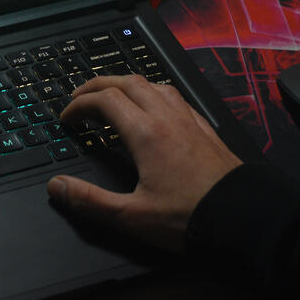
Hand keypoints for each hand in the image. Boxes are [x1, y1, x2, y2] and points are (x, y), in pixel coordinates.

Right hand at [47, 75, 241, 251]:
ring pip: (153, 84)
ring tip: (113, 97)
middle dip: (98, 84)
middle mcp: (166, 117)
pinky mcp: (204, 128)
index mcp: (145, 132)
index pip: (104, 99)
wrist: (243, 216)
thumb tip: (56, 186)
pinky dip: (154, 93)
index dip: (79, 104)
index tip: (66, 117)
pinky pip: (175, 96)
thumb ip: (89, 201)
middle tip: (80, 97)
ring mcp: (188, 119)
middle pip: (127, 82)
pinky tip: (155, 109)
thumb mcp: (131, 216)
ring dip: (127, 84)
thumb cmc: (188, 217)